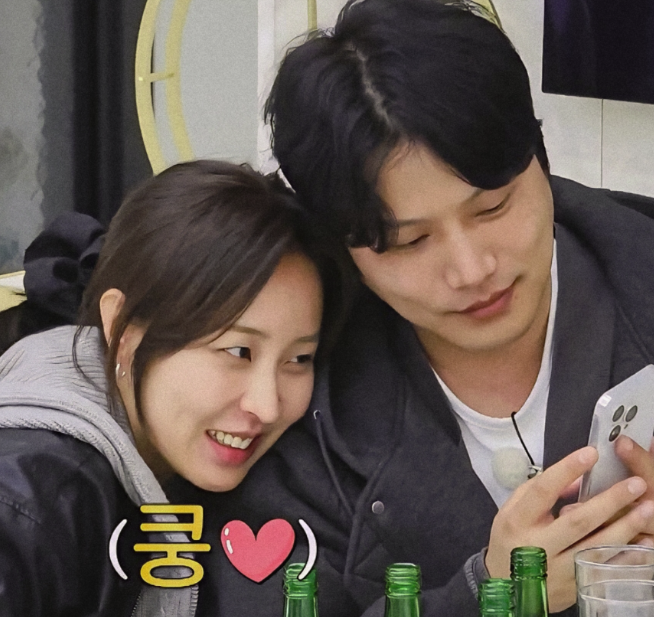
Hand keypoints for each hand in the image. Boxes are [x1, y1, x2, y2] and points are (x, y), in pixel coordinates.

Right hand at [485, 446, 653, 611]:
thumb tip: (573, 480)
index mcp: (517, 520)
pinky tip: (644, 543)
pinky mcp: (573, 588)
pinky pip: (605, 571)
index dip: (567, 470)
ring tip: (647, 508)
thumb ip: (536, 490)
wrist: (506, 588)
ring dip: (626, 527)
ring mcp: (557, 570)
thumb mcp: (511, 509)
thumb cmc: (509, 539)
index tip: (590, 454)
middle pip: (578, 520)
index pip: (543, 491)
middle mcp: (537, 546)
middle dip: (610, 501)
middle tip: (635, 484)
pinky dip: (627, 556)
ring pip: (596, 547)